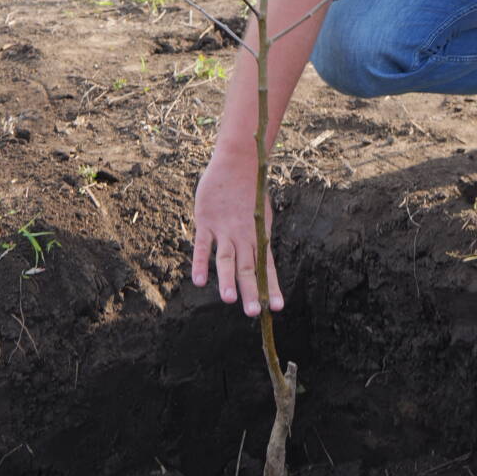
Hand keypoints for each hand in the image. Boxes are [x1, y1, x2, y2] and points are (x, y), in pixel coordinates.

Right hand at [191, 156, 283, 315]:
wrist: (238, 161)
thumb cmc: (249, 190)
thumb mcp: (260, 215)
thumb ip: (257, 237)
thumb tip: (260, 257)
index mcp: (258, 235)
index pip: (267, 266)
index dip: (271, 286)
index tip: (277, 308)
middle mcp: (244, 235)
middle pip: (248, 267)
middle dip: (251, 291)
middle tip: (254, 313)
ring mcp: (225, 229)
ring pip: (227, 259)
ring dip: (228, 280)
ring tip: (230, 300)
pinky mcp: (207, 221)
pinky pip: (203, 245)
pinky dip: (201, 263)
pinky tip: (200, 281)